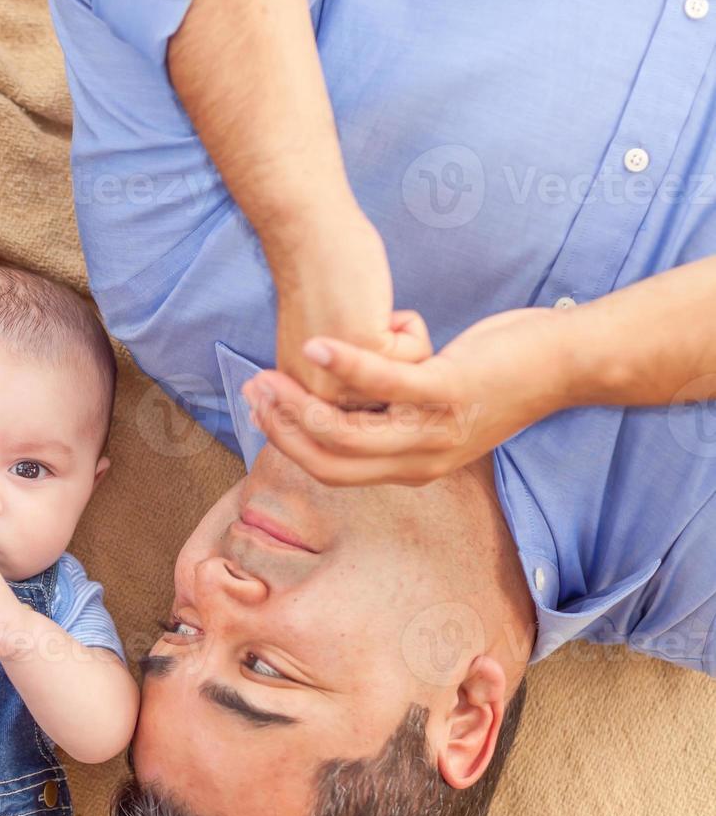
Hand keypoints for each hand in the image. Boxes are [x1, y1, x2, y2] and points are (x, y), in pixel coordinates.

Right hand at [244, 307, 563, 485]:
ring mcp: (433, 431)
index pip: (332, 469)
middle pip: (329, 460)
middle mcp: (420, 461)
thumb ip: (395, 415)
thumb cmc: (497, 374)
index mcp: (412, 467)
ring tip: (272, 376)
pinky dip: (344, 367)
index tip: (261, 410)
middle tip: (252, 393)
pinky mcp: (447, 393)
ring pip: (347, 432)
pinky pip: (383, 385)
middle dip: (282, 429)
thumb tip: (350, 403)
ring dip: (300, 405)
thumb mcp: (438, 408)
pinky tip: (314, 347)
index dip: (289, 443)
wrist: (563, 362)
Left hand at [269, 212, 423, 404]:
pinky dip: (409, 325)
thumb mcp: (327, 354)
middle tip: (358, 323)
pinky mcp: (366, 356)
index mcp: (312, 403)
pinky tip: (375, 308)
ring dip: (403, 343)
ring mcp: (341, 383)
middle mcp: (323, 401)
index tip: (351, 339)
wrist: (312, 243)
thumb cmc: (323, 287)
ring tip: (365, 316)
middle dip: (395, 358)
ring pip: (413, 381)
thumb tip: (381, 410)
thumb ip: (344, 389)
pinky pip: (420, 355)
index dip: (382, 373)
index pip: (380, 414)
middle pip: (400, 400)